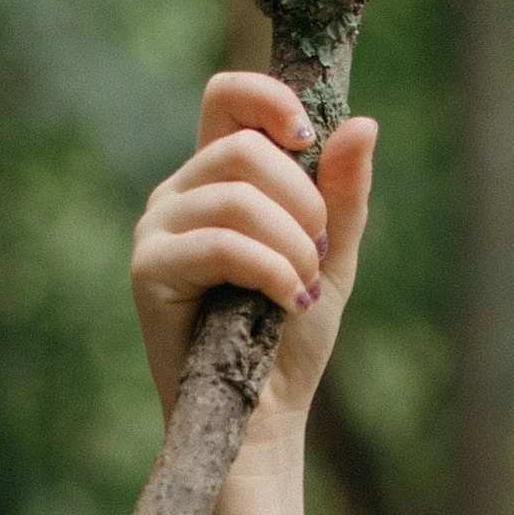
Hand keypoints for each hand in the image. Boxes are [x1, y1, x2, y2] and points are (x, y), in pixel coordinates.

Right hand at [131, 72, 377, 434]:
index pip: (228, 96)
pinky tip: (289, 303)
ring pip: (238, 197)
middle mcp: (180, 193)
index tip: (308, 138)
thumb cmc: (290, 340)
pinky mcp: (149, 269)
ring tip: (304, 290)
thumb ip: (343, 194)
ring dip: (292, 246)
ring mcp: (158, 228)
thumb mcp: (331, 258)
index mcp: (217, 178)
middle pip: (244, 148)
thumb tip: (364, 123)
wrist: (266, 418)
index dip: (270, 99)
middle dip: (302, 203)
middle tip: (319, 256)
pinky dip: (271, 271)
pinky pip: (222, 244)